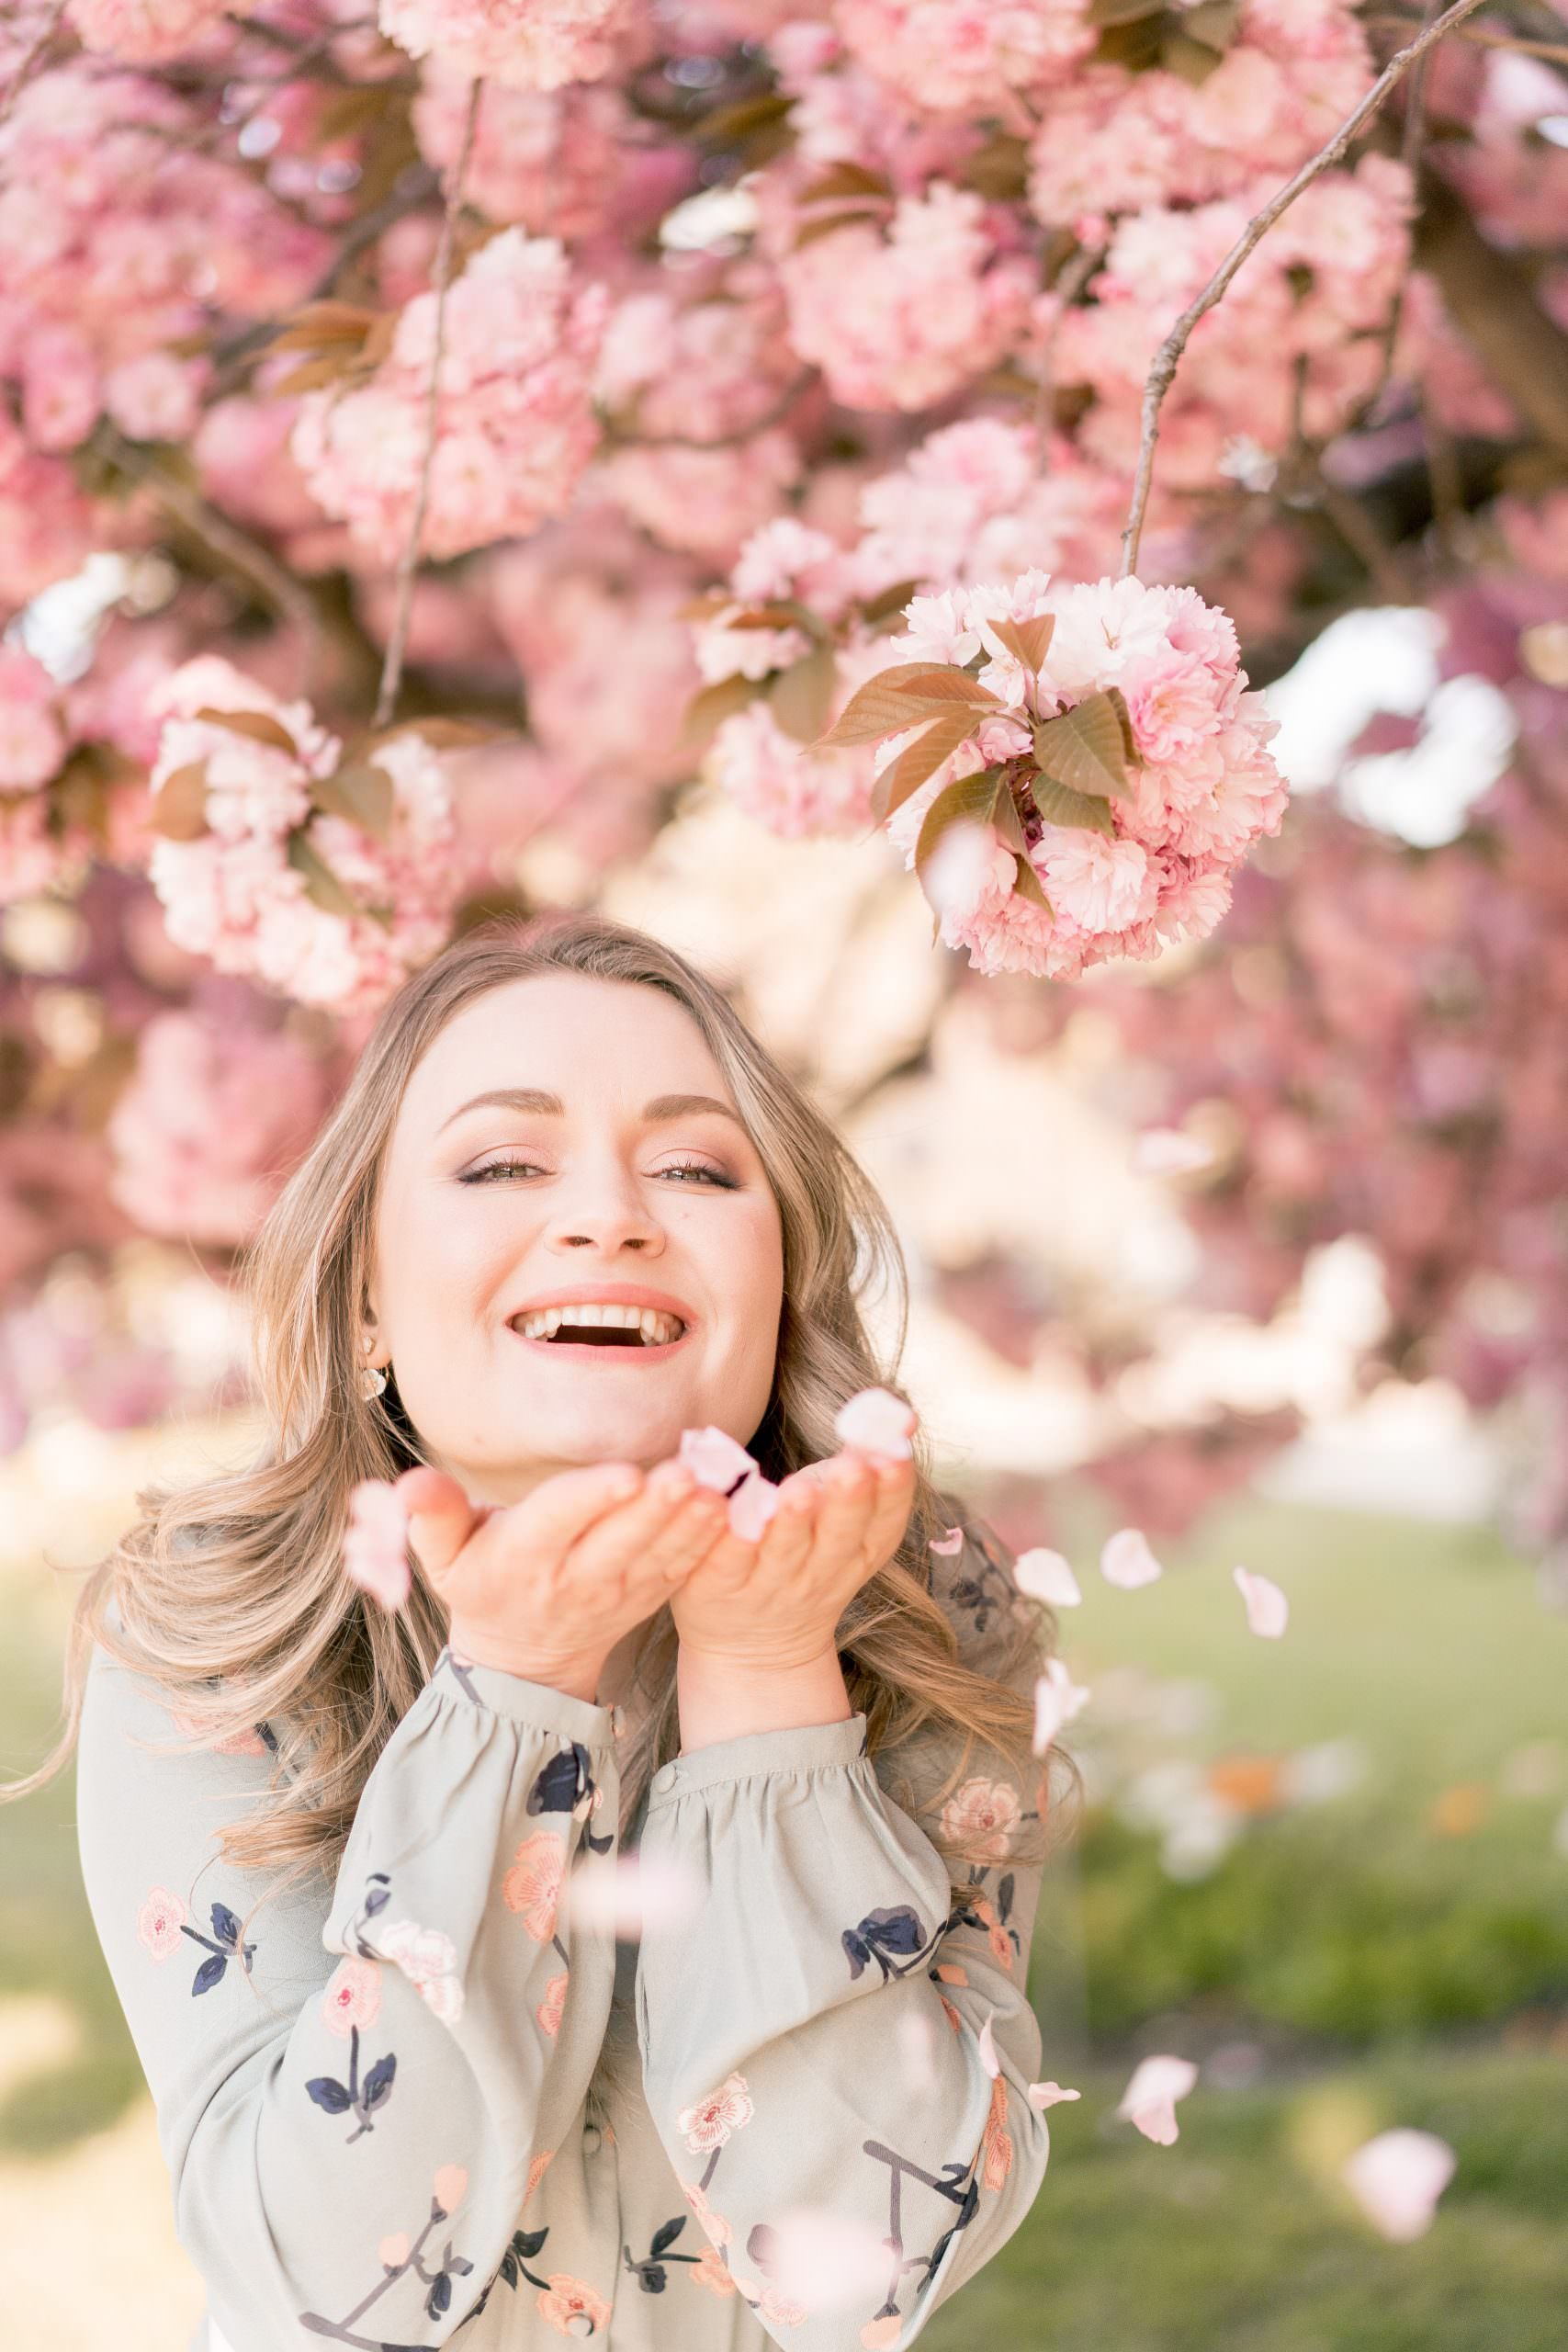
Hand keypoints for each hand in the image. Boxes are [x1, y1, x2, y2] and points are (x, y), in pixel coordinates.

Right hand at [394, 1457, 732, 1702]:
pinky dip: (707, 1542)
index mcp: (523, 1557)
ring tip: (717, 1489)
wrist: (521, 1658)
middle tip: (688, 1474)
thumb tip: (408, 1484)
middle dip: (655, 1507)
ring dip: (690, 1523)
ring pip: (658, 1554)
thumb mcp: (442, 1555)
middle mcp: (574, 1577)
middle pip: (619, 1538)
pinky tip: (730, 1510)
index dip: (591, 1498)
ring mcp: (618, 1591)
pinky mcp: (649, 1595)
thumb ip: (431, 1515)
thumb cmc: (479, 1584)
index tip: (625, 1474)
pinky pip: (681, 1568)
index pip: (558, 1521)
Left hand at [666, 1444, 916, 1671]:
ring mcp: (770, 1584)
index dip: (893, 1491)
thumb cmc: (805, 1550)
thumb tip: (901, 1414)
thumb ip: (868, 1461)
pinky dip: (730, 1539)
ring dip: (794, 1523)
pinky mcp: (719, 1588)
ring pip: (784, 1552)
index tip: (895, 1455)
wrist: (753, 1642)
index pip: (885, 1523)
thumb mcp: (842, 1511)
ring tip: (799, 1491)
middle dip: (849, 1502)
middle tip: (854, 1467)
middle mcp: (820, 1573)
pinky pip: (726, 1562)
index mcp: (858, 1552)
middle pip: (839, 1538)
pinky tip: (727, 1509)